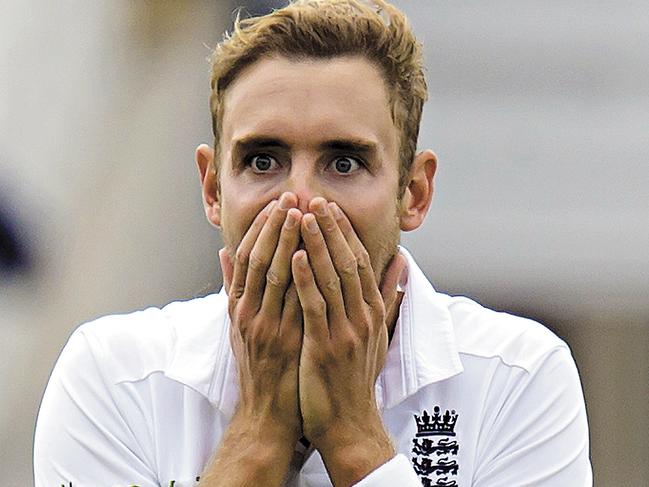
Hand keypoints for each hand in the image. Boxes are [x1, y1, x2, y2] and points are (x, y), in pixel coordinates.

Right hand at [220, 192, 303, 443]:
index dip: (261, 228)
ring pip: (275, 276)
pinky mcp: (284, 343)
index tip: (276, 203)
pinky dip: (299, 277)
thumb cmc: (256, 367)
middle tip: (291, 195)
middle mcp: (248, 314)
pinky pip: (292, 303)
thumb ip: (233, 289)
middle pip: (260, 260)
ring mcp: (265, 328)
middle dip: (275, 226)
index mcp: (238, 308)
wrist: (265, 414)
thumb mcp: (237, 327)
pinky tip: (307, 254)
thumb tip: (223, 252)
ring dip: (288, 242)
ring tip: (302, 213)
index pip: (247, 258)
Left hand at [291, 197, 405, 482]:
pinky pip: (315, 307)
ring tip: (304, 215)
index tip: (330, 207)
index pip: (359, 261)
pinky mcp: (326, 347)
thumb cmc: (356, 377)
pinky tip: (295, 256)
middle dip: (331, 229)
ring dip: (317, 244)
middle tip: (315, 198)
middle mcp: (363, 317)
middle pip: (347, 262)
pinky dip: (306, 279)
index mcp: (372, 312)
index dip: (344, 232)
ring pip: (331, 279)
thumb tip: (401, 263)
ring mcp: (346, 332)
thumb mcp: (378, 334)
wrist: (351, 424)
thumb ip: (387, 297)